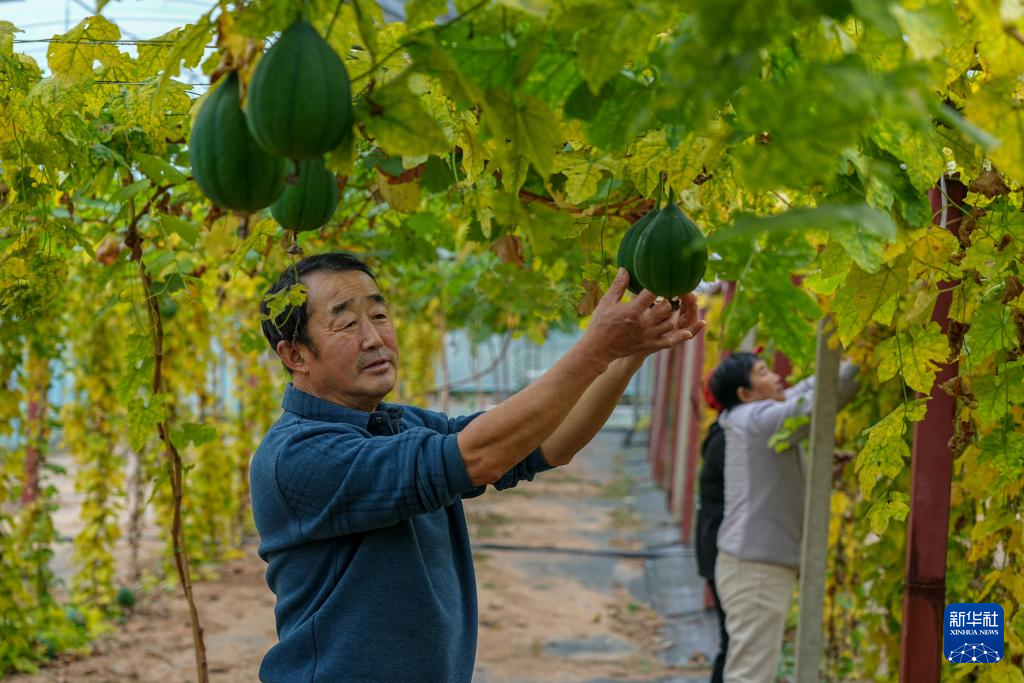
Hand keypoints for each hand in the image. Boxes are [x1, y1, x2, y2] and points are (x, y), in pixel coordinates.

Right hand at [581, 269, 705, 365]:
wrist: (598, 348)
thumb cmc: (600, 323)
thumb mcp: (607, 302)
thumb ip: (618, 285)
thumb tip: (626, 268)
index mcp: (633, 311)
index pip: (652, 293)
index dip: (660, 284)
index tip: (663, 278)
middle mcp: (643, 323)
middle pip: (666, 308)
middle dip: (670, 299)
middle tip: (672, 292)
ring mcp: (647, 336)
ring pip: (670, 323)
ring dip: (674, 314)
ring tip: (674, 306)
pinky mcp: (649, 345)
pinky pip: (669, 341)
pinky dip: (680, 337)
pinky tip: (688, 332)